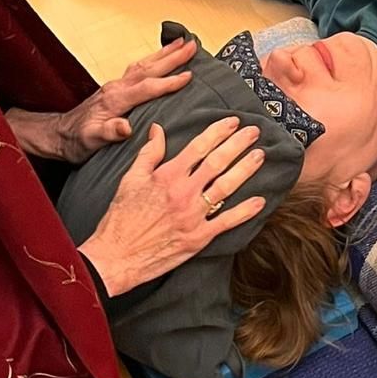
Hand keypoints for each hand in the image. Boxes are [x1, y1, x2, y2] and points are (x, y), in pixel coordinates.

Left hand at [5, 36, 196, 164]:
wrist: (59, 136)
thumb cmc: (75, 141)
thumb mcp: (91, 141)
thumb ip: (109, 132)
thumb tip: (126, 126)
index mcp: (115, 99)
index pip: (147, 87)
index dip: (169, 82)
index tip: (188, 76)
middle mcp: (116, 88)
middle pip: (149, 68)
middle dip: (172, 57)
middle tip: (192, 45)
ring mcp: (116, 86)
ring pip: (144, 65)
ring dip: (164, 54)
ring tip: (182, 43)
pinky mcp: (115, 89)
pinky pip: (138, 69)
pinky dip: (153, 60)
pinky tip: (159, 59)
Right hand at [81, 117, 266, 295]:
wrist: (116, 255)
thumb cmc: (121, 217)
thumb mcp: (131, 179)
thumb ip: (149, 153)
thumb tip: (158, 128)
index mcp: (167, 176)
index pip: (199, 147)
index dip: (218, 131)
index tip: (233, 121)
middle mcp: (183, 192)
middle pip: (217, 162)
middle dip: (238, 144)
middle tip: (254, 132)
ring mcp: (193, 215)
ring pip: (226, 187)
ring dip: (245, 170)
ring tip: (260, 156)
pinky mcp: (198, 238)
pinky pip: (227, 222)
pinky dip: (245, 212)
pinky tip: (260, 201)